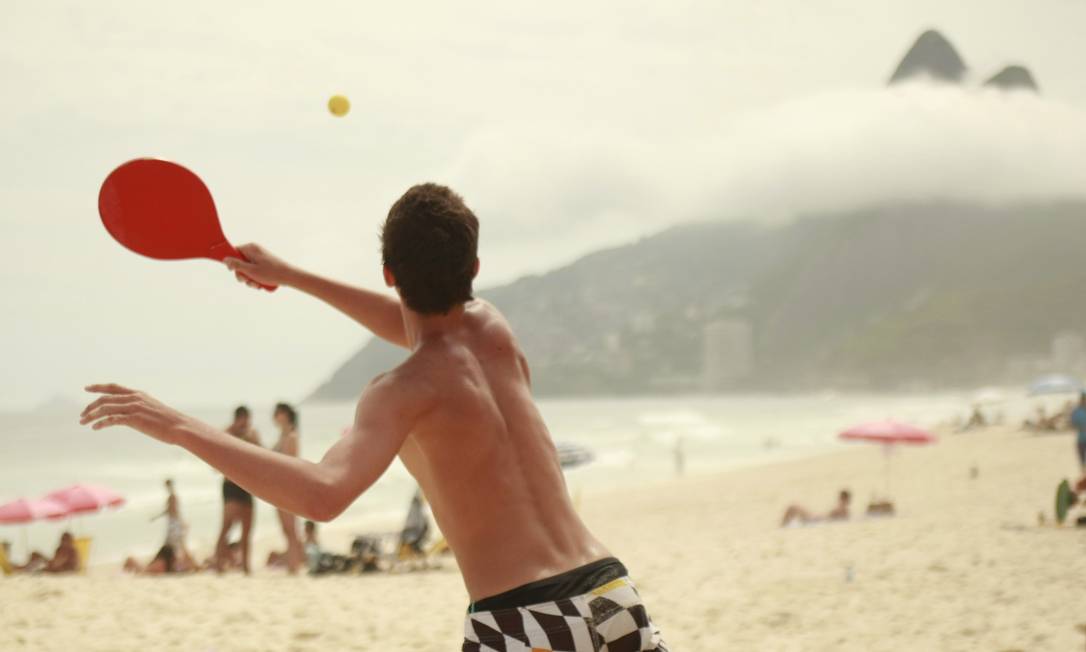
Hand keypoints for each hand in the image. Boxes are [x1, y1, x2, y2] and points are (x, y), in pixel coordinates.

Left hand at [79, 384, 193, 445]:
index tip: (87, 388)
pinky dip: (101, 423)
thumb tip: (131, 415)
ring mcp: (133, 407)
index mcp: (138, 394)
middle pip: (105, 398)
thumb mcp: (152, 410)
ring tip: (83, 422)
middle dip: (90, 405)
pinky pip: (111, 419)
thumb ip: (140, 409)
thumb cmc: (168, 422)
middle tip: (82, 414)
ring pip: (105, 408)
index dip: (99, 387)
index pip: (114, 387)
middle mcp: (134, 398)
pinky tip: (95, 427)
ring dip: (91, 415)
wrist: (179, 427)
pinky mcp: (134, 418)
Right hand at [223, 243, 294, 289]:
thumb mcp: (250, 270)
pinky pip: (254, 272)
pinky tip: (261, 284)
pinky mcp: (263, 265)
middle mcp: (254, 251)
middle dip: (242, 275)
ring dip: (250, 280)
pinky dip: (255, 279)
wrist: (289, 277)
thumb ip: (236, 265)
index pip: (233, 252)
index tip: (233, 271)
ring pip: (246, 270)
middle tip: (248, 281)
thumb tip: (224, 259)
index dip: (231, 263)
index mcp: (250, 248)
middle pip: (239, 263)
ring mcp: (259, 258)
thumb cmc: (271, 272)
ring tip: (257, 284)